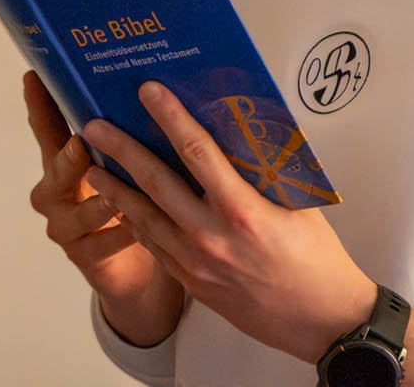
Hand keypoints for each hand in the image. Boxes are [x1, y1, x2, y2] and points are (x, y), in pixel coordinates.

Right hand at [22, 71, 182, 344]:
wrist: (137, 265)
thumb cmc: (136, 198)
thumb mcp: (130, 160)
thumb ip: (130, 130)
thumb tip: (151, 84)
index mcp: (66, 159)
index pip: (49, 127)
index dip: (40, 104)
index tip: (34, 76)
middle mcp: (58, 190)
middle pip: (55, 171)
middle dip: (67, 158)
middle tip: (81, 143)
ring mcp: (66, 225)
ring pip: (76, 213)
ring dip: (98, 203)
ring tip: (116, 197)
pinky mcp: (83, 256)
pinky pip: (99, 245)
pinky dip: (118, 236)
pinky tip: (135, 229)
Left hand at [83, 81, 377, 363]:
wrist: (321, 321)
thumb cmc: (317, 258)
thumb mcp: (299, 204)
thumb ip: (266, 170)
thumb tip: (243, 130)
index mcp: (242, 210)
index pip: (198, 152)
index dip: (171, 118)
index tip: (150, 92)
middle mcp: (211, 237)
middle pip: (156, 183)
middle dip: (122, 150)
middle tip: (94, 126)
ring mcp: (196, 263)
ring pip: (144, 218)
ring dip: (115, 190)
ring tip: (92, 167)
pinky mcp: (192, 283)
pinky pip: (155, 246)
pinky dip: (135, 223)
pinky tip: (123, 207)